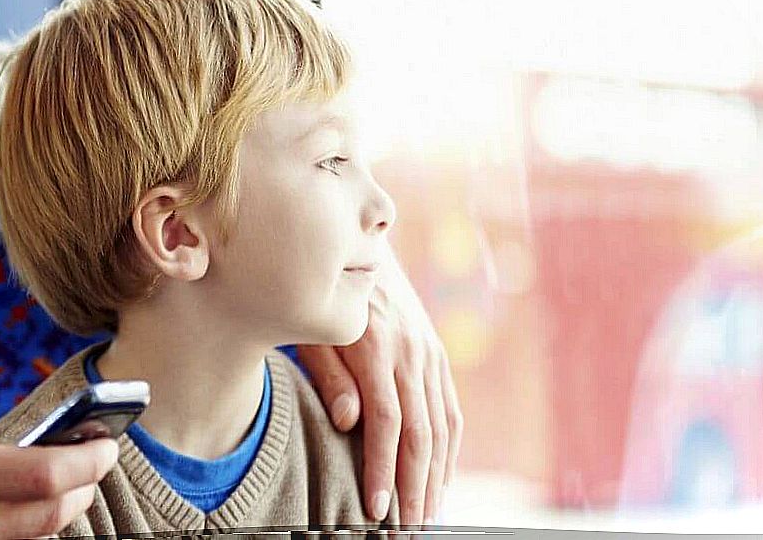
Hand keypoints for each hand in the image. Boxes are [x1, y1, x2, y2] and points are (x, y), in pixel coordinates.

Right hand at [0, 391, 117, 539]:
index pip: (43, 472)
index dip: (87, 460)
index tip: (106, 445)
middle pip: (52, 515)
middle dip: (84, 489)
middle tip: (93, 466)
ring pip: (31, 539)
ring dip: (57, 513)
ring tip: (64, 487)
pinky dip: (21, 532)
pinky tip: (21, 511)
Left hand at [299, 268, 462, 528]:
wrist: (360, 250)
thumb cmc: (322, 295)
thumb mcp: (312, 329)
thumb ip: (331, 375)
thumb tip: (351, 422)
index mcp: (378, 347)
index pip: (386, 422)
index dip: (382, 468)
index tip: (374, 508)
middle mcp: (412, 353)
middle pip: (421, 433)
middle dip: (414, 487)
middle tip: (405, 529)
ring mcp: (431, 355)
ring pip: (442, 428)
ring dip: (436, 478)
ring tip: (424, 517)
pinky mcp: (438, 358)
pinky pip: (450, 412)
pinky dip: (449, 452)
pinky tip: (440, 481)